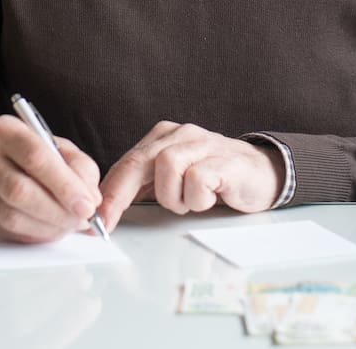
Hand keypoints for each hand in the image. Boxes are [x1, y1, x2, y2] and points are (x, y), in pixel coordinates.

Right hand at [0, 114, 101, 242]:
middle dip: (58, 211)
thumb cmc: (32, 153)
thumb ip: (80, 169)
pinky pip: (7, 232)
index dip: (65, 185)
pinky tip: (50, 229)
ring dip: (49, 227)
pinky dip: (35, 236)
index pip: (36, 157)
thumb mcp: (60, 148)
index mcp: (6, 131)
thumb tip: (90, 201)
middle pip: (20, 190)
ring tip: (69, 224)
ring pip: (12, 216)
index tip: (87, 205)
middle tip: (82, 220)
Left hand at [99, 121, 282, 229]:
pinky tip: (209, 198)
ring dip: (172, 196)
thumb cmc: (215, 179)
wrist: (263, 173)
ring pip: (167, 166)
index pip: (126, 163)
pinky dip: (197, 197)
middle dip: (118, 195)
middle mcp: (180, 135)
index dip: (107, 192)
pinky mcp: (224, 159)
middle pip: (138, 161)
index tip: (93, 219)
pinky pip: (197, 178)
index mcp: (164, 137)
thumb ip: (145, 187)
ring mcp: (203, 144)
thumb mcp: (174, 181)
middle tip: (108, 221)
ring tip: (189, 203)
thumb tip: (107, 207)